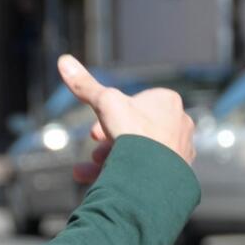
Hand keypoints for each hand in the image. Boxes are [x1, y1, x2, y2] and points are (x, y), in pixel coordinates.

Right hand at [57, 55, 195, 168]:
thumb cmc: (133, 133)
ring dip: (113, 158)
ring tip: (94, 167)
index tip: (94, 132)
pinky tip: (103, 183)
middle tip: (95, 151)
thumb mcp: (104, 102)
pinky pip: (147, 171)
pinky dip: (126, 175)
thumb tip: (64, 61)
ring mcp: (180, 151)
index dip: (110, 115)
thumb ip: (85, 85)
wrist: (152, 176)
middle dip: (110, 140)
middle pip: (135, 129)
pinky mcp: (177, 175)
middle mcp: (179, 124)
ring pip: (140, 152)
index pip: (134, 103)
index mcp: (168, 101)